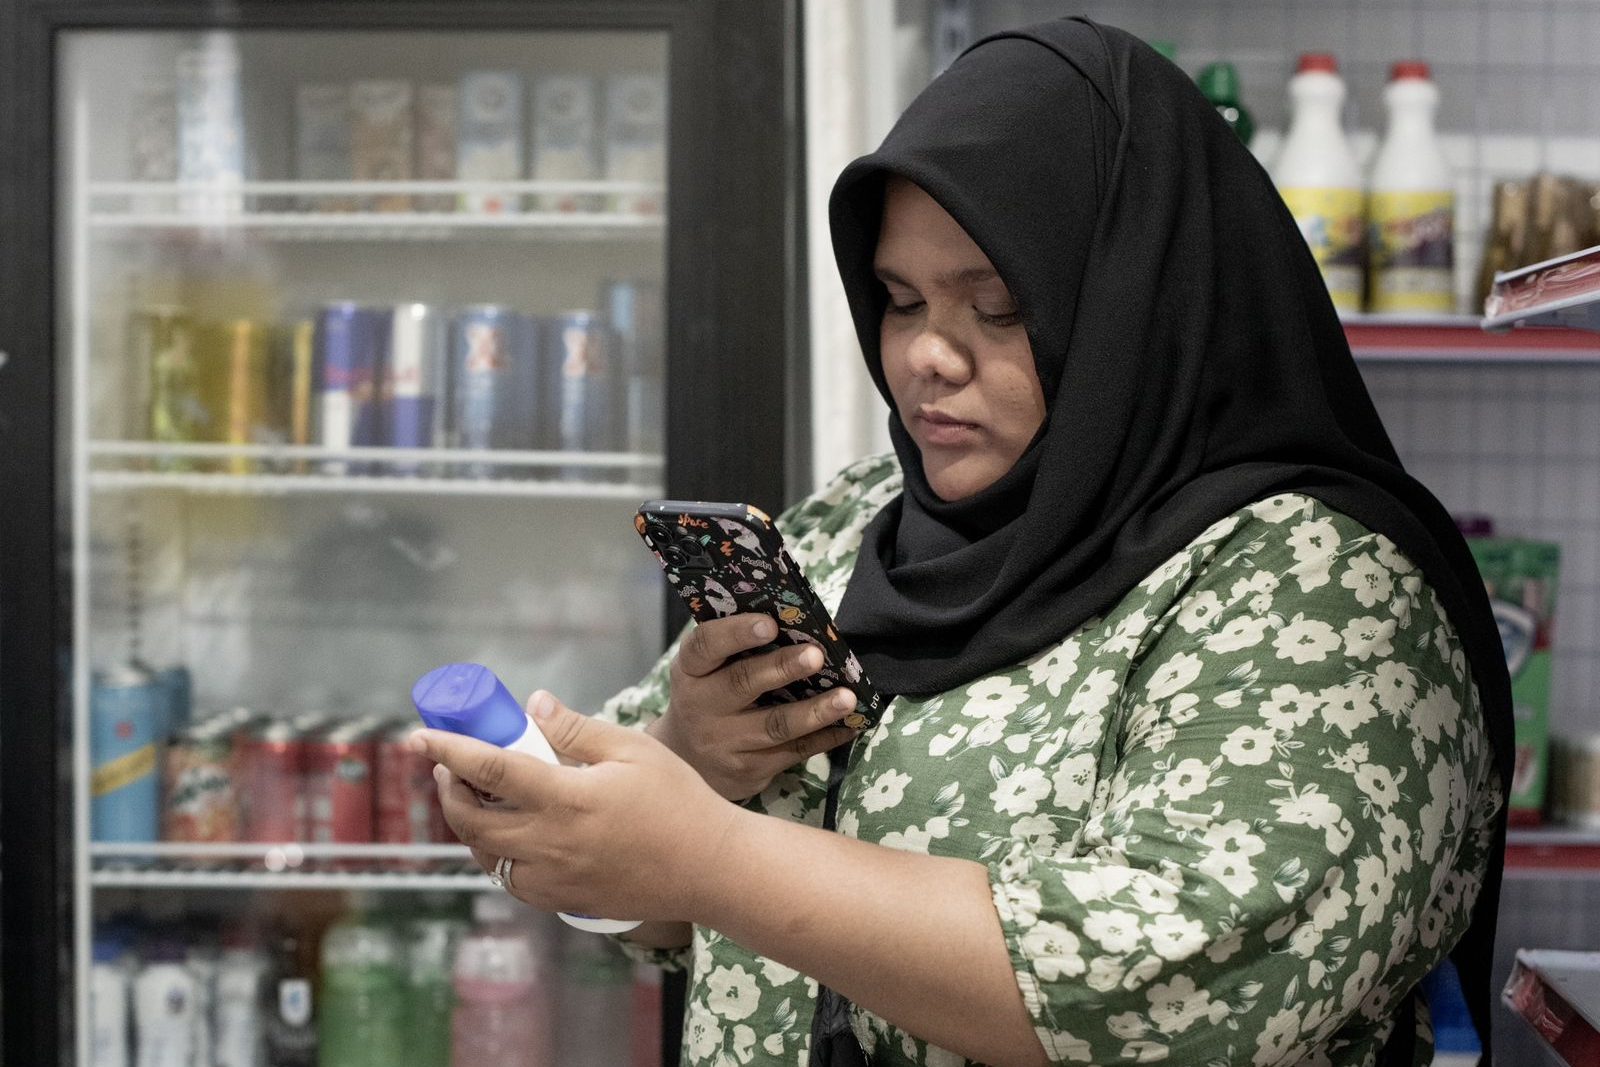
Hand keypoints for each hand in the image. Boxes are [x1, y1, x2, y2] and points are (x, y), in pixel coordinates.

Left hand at [409, 691, 735, 923]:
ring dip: (469, 821)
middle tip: (452, 764)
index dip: (448, 750)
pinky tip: (511, 833)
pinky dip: (497, 853)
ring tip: (478, 794)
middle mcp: (550, 844)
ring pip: (484, 852)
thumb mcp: (632, 750)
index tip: (418, 736)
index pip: (489, 769)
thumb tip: (533, 705)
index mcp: (567, 799)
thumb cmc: (678, 801)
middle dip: (450, 787)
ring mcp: (553, 879)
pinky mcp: (561, 901)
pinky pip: (510, 878)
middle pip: (471, 818)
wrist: (710, 868)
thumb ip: (576, 729)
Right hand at [651, 613, 859, 800]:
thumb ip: (737, 646)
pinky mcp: (748, 770)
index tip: (770, 624)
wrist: (687, 758)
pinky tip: (850, 725)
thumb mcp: (707, 668)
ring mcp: (724, 742)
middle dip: (783, 668)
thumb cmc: (709, 694)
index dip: (736, 633)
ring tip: (847, 698)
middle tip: (816, 655)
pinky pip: (794, 752)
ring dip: (816, 711)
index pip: (705, 645)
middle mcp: (700, 706)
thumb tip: (797, 620)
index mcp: (690, 669)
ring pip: (775, 725)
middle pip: (743, 683)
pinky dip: (826, 738)